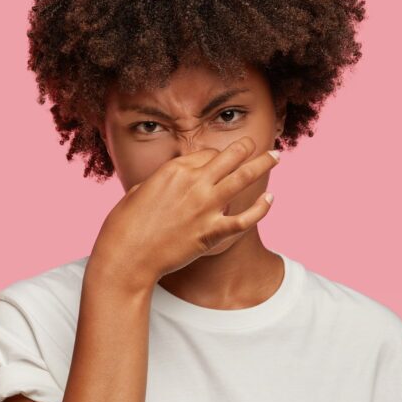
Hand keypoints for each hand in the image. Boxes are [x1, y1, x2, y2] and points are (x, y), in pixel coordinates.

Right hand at [89, 136, 278, 291]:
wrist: (127, 256)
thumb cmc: (125, 224)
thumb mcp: (140, 190)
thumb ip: (163, 181)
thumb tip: (175, 181)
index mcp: (174, 169)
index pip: (207, 154)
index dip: (216, 156)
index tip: (219, 162)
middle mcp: (194, 183)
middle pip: (230, 156)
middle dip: (247, 147)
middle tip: (259, 145)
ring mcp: (206, 207)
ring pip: (243, 178)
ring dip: (263, 164)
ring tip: (276, 156)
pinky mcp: (212, 232)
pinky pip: (245, 218)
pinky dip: (261, 208)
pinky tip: (270, 200)